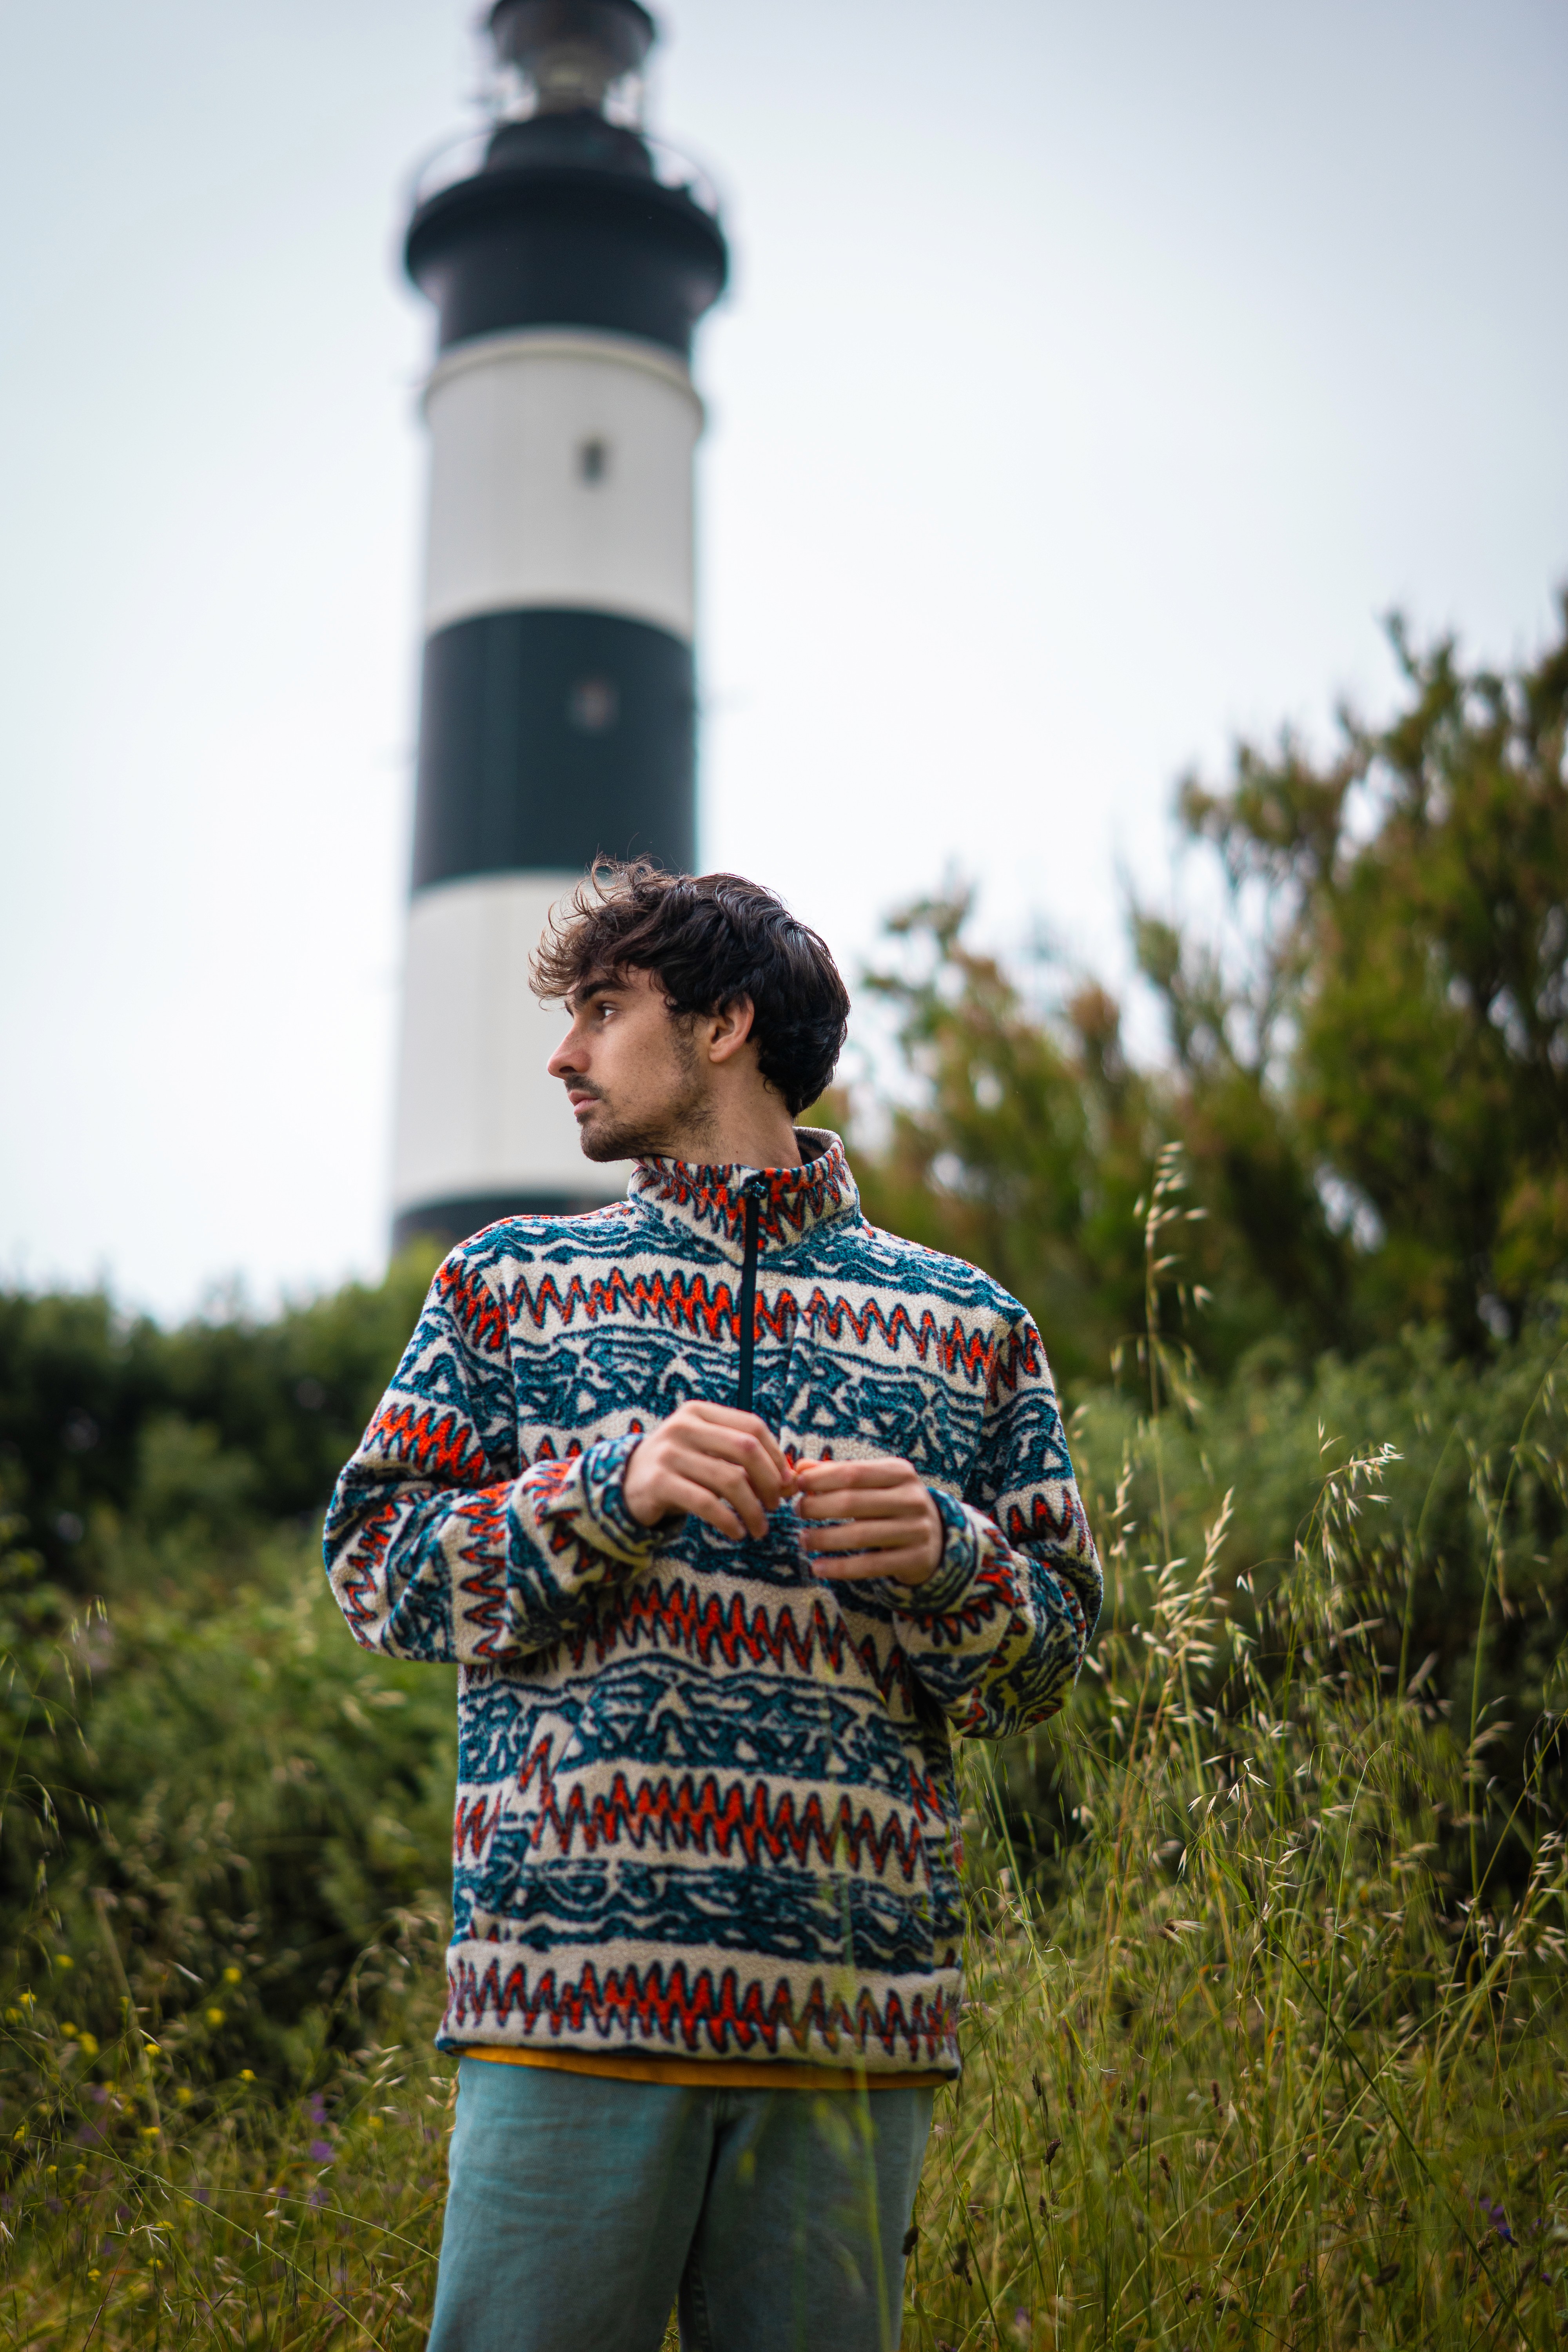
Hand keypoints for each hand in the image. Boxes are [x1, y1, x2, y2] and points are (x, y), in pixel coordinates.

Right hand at [623, 1400, 797, 1541]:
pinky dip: (728, 1521)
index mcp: (699, 1412)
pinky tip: (736, 1532)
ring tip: (759, 1528)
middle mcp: (683, 1426)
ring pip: (729, 1480)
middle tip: (775, 1506)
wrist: (625, 1485)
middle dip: (769, 1482)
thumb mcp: (706, 1452)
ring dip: (752, 1509)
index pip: (752, 1427)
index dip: (775, 1457)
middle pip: (745, 1450)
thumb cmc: (679, 1469)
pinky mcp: (658, 1482)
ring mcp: (669, 1453)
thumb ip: (742, 1459)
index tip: (785, 1484)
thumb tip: (792, 1481)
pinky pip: (706, 1503)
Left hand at [794, 1457, 943, 1588]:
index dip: (821, 1479)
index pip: (853, 1472)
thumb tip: (800, 1467)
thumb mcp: (872, 1483)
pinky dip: (840, 1568)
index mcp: (900, 1472)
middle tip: (796, 1512)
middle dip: (818, 1507)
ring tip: (803, 1540)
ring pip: (860, 1535)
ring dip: (824, 1538)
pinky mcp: (915, 1559)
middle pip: (853, 1502)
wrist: (935, 1537)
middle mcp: (912, 1498)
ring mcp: (917, 1530)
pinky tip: (818, 1567)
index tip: (797, 1484)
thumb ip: (837, 1473)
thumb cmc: (890, 1503)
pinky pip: (870, 1566)